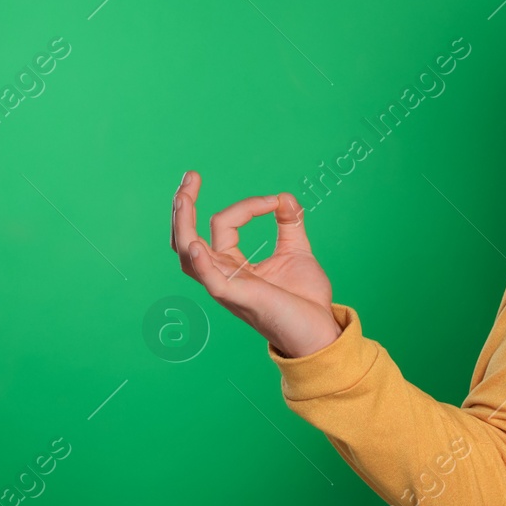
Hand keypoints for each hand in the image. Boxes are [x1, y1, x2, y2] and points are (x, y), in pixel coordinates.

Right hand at [170, 170, 342, 357]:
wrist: (322, 329)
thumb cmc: (305, 299)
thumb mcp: (298, 251)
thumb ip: (289, 224)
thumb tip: (284, 197)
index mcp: (233, 265)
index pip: (223, 224)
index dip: (248, 206)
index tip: (276, 201)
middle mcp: (222, 275)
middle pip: (186, 239)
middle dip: (183, 207)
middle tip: (190, 176)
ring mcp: (227, 287)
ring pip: (189, 255)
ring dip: (183, 225)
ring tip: (183, 197)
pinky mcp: (239, 298)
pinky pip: (211, 281)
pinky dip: (201, 263)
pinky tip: (196, 244)